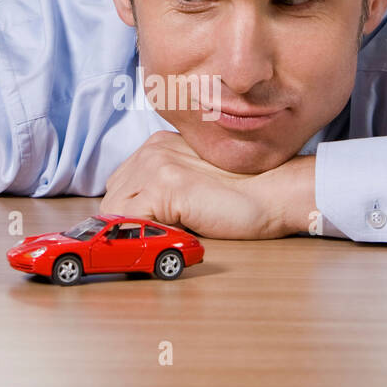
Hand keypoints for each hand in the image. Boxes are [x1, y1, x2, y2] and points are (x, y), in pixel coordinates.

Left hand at [100, 131, 315, 239]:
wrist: (273, 194)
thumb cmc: (242, 195)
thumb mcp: (193, 186)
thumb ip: (164, 191)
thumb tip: (136, 218)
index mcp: (157, 145)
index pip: (120, 185)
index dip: (128, 212)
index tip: (142, 232)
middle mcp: (152, 149)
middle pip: (113, 197)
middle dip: (127, 224)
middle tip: (153, 240)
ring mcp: (157, 165)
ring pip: (116, 210)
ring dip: (134, 231)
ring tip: (165, 238)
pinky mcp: (166, 185)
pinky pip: (130, 220)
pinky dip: (142, 237)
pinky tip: (169, 239)